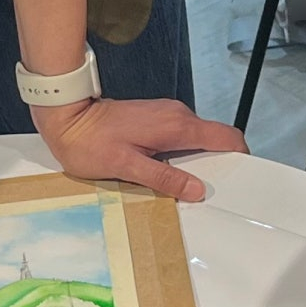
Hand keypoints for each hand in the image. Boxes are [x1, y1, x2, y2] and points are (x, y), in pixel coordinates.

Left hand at [33, 94, 247, 201]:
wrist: (66, 117)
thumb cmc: (91, 144)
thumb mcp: (128, 167)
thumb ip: (165, 178)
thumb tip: (197, 189)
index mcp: (177, 125)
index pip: (226, 137)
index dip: (239, 157)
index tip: (238, 180)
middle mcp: (178, 115)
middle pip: (214, 139)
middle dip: (217, 165)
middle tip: (209, 193)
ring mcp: (167, 113)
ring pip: (198, 139)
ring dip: (198, 161)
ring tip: (188, 187)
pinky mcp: (157, 116)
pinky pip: (182, 136)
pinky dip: (184, 155)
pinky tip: (170, 172)